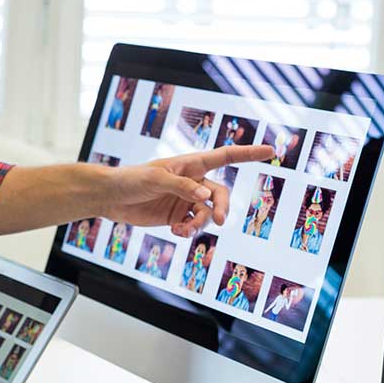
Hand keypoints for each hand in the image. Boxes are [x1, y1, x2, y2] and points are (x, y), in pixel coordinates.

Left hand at [100, 145, 273, 236]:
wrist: (111, 198)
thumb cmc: (131, 179)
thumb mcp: (154, 179)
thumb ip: (181, 187)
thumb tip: (205, 196)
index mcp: (191, 164)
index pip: (225, 156)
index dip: (249, 153)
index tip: (271, 151)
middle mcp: (193, 181)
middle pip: (221, 194)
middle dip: (222, 208)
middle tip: (219, 221)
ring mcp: (186, 200)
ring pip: (208, 214)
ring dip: (200, 224)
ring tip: (182, 230)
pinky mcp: (177, 216)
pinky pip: (194, 225)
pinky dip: (190, 231)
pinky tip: (176, 231)